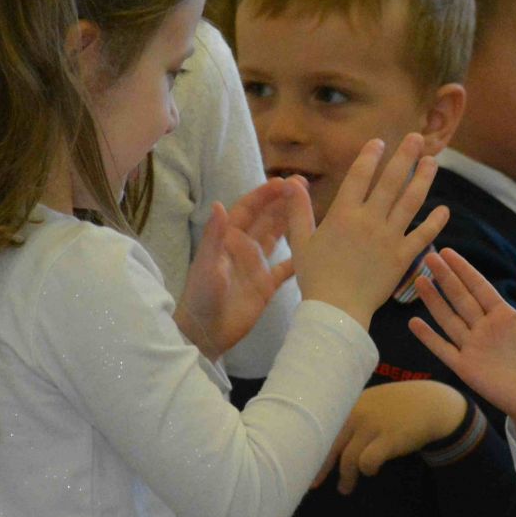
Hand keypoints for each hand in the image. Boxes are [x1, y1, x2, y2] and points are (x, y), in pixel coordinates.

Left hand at [175, 179, 298, 359]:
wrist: (206, 334)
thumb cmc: (201, 298)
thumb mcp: (206, 266)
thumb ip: (214, 236)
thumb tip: (219, 204)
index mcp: (227, 240)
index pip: (247, 210)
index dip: (263, 195)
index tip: (282, 182)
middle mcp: (243, 249)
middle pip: (265, 220)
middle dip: (281, 202)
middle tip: (303, 186)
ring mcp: (256, 267)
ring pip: (277, 239)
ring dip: (290, 222)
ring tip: (310, 207)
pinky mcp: (266, 287)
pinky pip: (285, 269)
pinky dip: (298, 259)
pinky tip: (314, 250)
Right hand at [289, 135, 448, 328]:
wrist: (336, 310)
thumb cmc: (315, 277)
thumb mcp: (300, 241)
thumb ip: (298, 209)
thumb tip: (291, 180)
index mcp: (344, 214)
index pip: (360, 176)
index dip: (370, 156)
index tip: (379, 142)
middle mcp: (370, 220)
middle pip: (391, 182)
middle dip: (404, 157)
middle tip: (416, 137)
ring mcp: (389, 238)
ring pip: (411, 202)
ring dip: (423, 180)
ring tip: (432, 162)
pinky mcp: (403, 257)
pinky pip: (423, 235)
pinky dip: (435, 222)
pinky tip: (445, 210)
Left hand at [311, 380, 470, 494]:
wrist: (430, 403)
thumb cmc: (397, 406)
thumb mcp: (369, 402)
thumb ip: (349, 415)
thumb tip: (323, 441)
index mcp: (348, 403)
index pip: (321, 428)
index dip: (309, 449)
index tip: (301, 466)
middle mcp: (356, 413)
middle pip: (329, 445)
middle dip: (320, 468)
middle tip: (314, 484)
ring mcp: (372, 426)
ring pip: (348, 458)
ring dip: (346, 477)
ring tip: (345, 488)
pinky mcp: (389, 439)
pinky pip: (368, 462)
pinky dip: (367, 470)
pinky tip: (372, 471)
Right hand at [410, 251, 515, 453]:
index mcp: (503, 315)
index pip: (479, 287)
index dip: (463, 270)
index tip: (448, 252)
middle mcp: (484, 327)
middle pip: (460, 298)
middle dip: (445, 278)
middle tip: (429, 257)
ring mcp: (473, 347)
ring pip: (448, 319)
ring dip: (434, 301)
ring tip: (419, 281)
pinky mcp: (466, 368)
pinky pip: (443, 349)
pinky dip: (429, 337)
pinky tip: (415, 323)